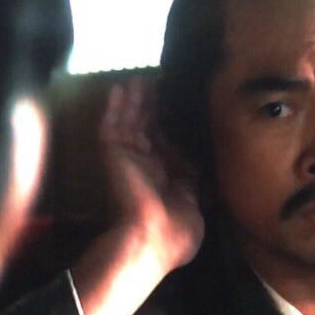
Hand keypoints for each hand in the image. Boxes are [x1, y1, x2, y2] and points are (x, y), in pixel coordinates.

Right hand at [100, 79, 203, 272]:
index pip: (165, 145)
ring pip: (130, 121)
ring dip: (135, 100)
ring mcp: (127, 158)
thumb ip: (196, 182)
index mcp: (163, 179)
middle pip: (147, 128)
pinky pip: (111, 125)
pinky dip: (114, 107)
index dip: (170, 124)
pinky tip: (119, 88)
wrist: (153, 237)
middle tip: (160, 80)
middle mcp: (144, 166)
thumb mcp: (196, 205)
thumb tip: (204, 165)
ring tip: (141, 77)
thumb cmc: (177, 232)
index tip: (178, 105)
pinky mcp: (113, 153)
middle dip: (153, 106)